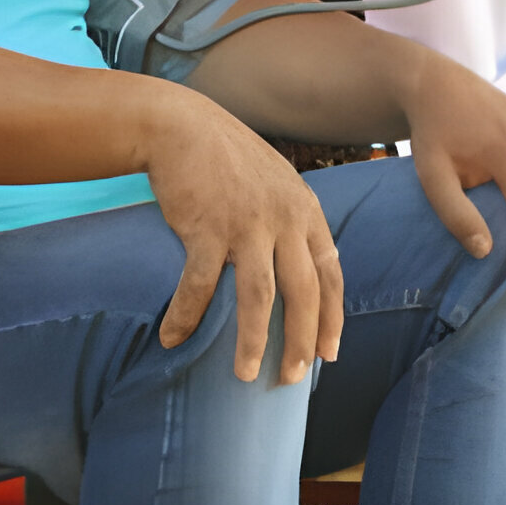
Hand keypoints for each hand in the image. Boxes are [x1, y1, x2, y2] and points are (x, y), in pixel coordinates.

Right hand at [141, 85, 343, 383]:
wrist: (182, 126)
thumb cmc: (227, 159)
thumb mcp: (277, 183)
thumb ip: (292, 221)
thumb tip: (300, 270)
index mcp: (305, 210)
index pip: (330, 273)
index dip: (332, 317)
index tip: (329, 354)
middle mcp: (284, 218)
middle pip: (303, 292)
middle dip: (300, 340)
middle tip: (290, 378)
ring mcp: (246, 223)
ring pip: (259, 295)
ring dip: (252, 340)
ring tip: (245, 374)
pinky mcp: (207, 226)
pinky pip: (198, 284)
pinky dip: (186, 315)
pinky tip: (173, 338)